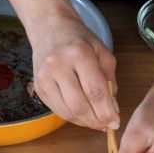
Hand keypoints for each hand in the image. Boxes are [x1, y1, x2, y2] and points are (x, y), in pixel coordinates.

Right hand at [0, 0, 118, 130]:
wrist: (49, 28)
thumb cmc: (80, 40)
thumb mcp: (102, 52)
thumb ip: (110, 81)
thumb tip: (112, 110)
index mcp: (79, 53)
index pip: (95, 90)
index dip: (106, 111)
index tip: (115, 122)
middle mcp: (58, 65)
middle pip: (79, 105)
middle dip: (96, 121)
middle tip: (106, 125)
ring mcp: (44, 77)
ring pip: (67, 112)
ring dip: (85, 122)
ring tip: (96, 122)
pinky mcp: (38, 87)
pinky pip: (57, 110)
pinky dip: (73, 117)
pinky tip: (83, 115)